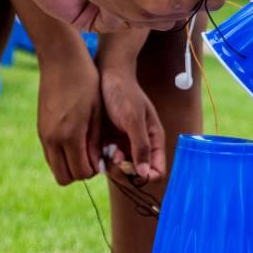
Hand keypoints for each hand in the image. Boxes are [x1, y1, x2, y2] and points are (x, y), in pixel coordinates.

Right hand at [36, 47, 103, 184]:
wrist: (60, 59)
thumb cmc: (86, 82)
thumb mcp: (97, 112)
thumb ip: (95, 142)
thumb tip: (95, 165)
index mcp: (70, 135)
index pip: (81, 172)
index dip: (94, 170)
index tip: (103, 156)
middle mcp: (52, 139)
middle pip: (64, 177)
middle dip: (80, 172)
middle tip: (93, 156)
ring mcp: (43, 134)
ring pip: (55, 167)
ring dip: (70, 164)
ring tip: (85, 147)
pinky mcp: (40, 128)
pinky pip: (50, 154)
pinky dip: (62, 154)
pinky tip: (75, 139)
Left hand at [99, 68, 167, 182]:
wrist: (105, 75)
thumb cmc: (123, 94)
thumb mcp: (133, 120)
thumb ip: (140, 146)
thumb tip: (145, 174)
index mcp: (153, 140)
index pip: (156, 170)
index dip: (146, 176)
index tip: (132, 169)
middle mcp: (139, 145)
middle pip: (136, 174)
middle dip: (125, 171)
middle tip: (115, 157)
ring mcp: (123, 145)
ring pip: (119, 170)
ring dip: (111, 165)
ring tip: (106, 148)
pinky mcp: (107, 142)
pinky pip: (105, 160)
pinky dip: (100, 159)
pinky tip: (96, 147)